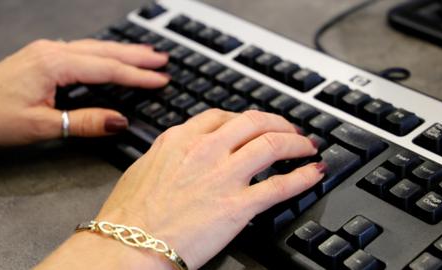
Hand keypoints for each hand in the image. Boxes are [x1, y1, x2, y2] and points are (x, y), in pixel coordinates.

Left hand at [0, 39, 168, 145]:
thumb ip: (84, 122)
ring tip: (148, 54)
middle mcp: (53, 51)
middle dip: (137, 56)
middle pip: (105, 51)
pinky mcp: (44, 56)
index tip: (161, 80)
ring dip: (124, 51)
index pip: (107, 69)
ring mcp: (48, 51)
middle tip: (163, 60)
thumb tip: (119, 121)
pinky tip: (114, 56)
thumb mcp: (41, 125)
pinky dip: (106, 53)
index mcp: (54, 64)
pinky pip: (84, 50)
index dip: (137, 76)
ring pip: (96, 48)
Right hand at [92, 109, 324, 268]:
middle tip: (289, 129)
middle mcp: (205, 150)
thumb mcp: (145, 167)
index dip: (246, 118)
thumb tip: (181, 150)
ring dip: (296, 142)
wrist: (127, 245)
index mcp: (181, 139)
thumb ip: (168, 152)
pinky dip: (302, 177)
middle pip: (254, 122)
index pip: (222, 116)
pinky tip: (313, 172)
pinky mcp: (237, 205)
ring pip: (272, 145)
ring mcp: (223, 175)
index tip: (255, 124)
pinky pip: (280, 185)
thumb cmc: (129, 213)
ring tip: (306, 146)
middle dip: (278, 122)